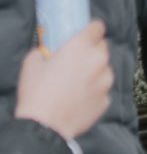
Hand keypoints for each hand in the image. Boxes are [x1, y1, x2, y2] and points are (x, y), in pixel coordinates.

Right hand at [16, 20, 109, 141]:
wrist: (44, 126)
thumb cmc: (37, 93)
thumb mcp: (31, 65)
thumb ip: (43, 52)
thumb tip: (46, 52)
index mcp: (82, 47)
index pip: (98, 27)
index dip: (91, 30)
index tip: (84, 35)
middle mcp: (99, 60)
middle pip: (103, 47)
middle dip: (92, 51)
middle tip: (76, 62)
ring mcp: (106, 81)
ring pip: (105, 69)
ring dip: (95, 71)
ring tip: (76, 84)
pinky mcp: (107, 100)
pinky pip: (102, 90)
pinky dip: (95, 91)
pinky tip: (79, 99)